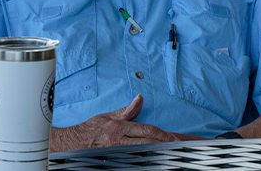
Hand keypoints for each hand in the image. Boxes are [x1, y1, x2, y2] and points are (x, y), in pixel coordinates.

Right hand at [50, 94, 181, 151]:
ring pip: (148, 153)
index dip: (166, 135)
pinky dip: (152, 161)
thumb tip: (139, 99)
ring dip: (166, 153)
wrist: (70, 145)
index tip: (182, 137)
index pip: (149, 131)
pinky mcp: (117, 161)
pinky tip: (163, 161)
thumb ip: (126, 111)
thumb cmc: (88, 132)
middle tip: (191, 145)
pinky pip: (138, 161)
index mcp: (119, 128)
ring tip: (182, 153)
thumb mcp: (106, 117)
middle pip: (152, 142)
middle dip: (173, 144)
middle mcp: (120, 141)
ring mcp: (119, 153)